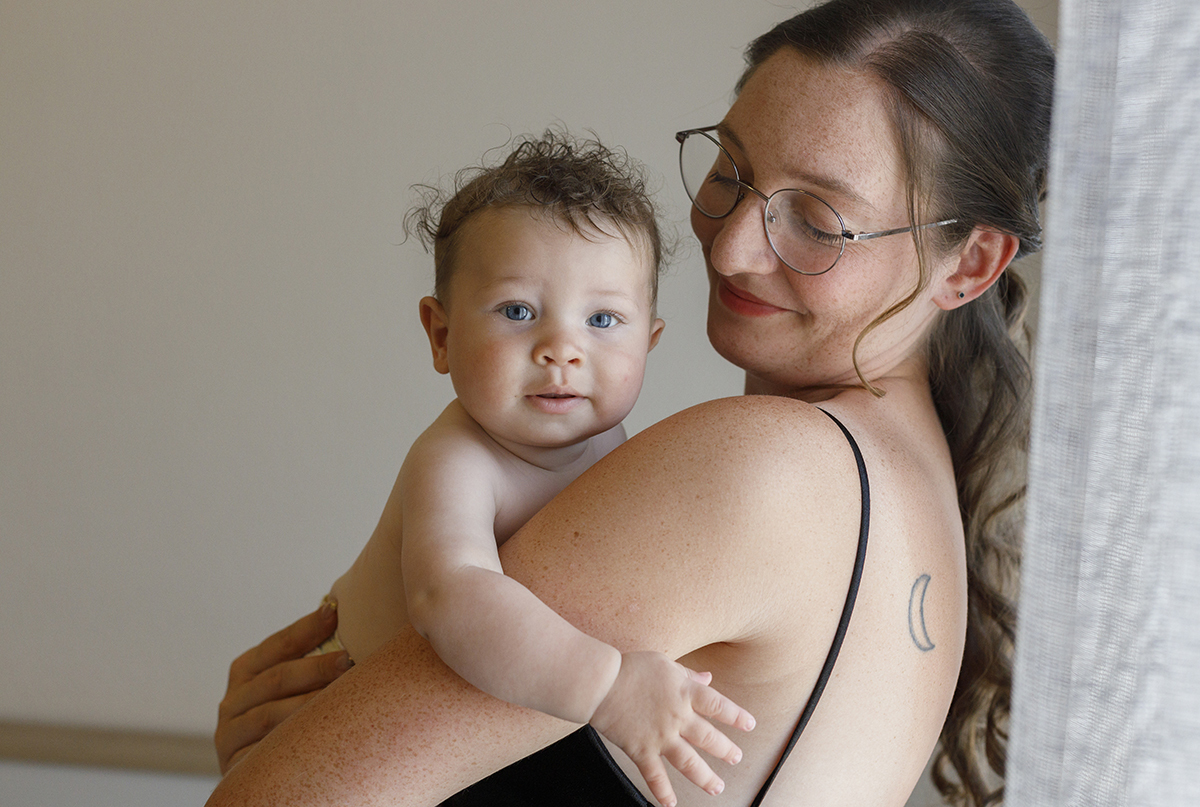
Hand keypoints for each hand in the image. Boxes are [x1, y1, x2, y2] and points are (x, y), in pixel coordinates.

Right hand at [214, 601, 352, 773]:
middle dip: (315, 667)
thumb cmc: (289, 722)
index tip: (334, 611)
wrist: (265, 780)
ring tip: (341, 697)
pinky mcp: (233, 765)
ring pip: (270, 715)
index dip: (306, 628)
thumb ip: (310, 659)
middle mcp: (233, 700)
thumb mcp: (291, 688)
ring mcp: (230, 733)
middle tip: (348, 660)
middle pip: (277, 678)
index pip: (278, 645)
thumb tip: (345, 616)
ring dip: (307, 704)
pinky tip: (317, 736)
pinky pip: (264, 751)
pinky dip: (290, 741)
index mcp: (246, 671)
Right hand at [589, 651, 754, 806]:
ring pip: (689, 762)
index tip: (749, 725)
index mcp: (684, 692)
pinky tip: (670, 803)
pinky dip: (662, 791)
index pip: (718, 705)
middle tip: (736, 759)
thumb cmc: (631, 668)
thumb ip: (687, 674)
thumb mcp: (664, 663)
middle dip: (726, 751)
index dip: (736, 716)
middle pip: (708, 738)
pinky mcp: (641, 750)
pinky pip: (655, 775)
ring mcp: (660, 736)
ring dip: (705, 777)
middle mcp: (677, 717)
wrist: (601, 683)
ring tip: (717, 787)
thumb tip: (708, 678)